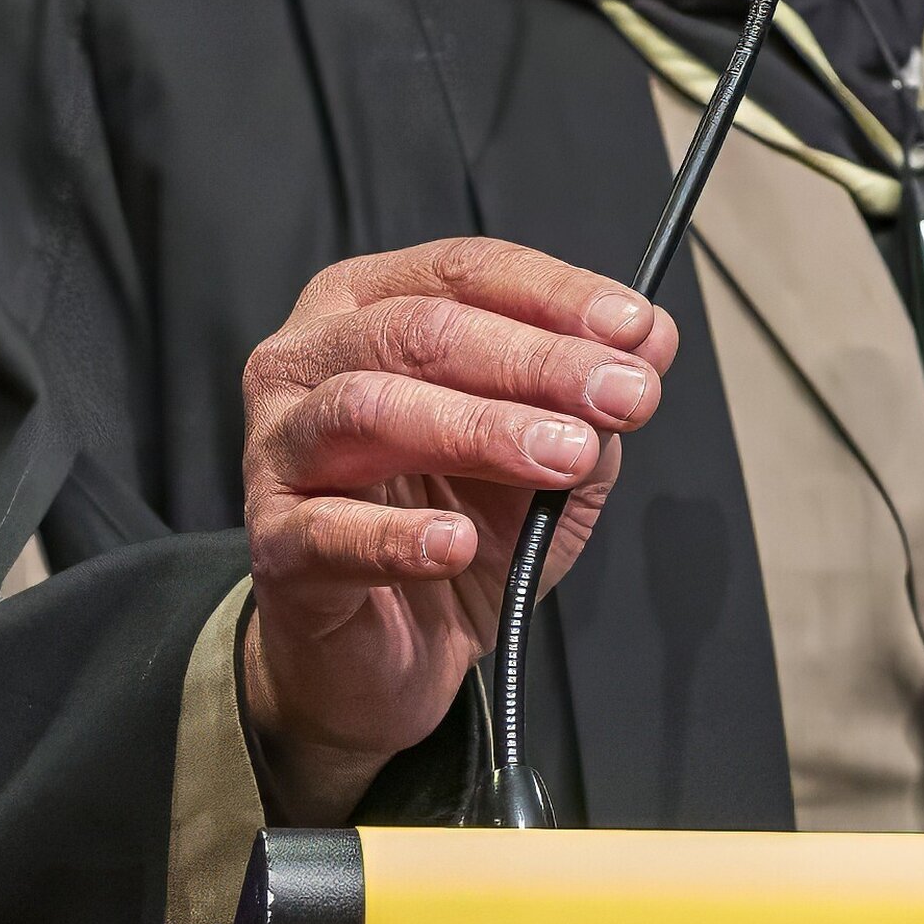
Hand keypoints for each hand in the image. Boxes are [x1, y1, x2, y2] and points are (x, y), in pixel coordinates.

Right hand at [238, 239, 676, 816]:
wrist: (378, 651)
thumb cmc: (445, 528)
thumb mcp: (537, 457)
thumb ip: (583, 400)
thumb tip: (648, 343)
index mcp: (368, 310)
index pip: (462, 273)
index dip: (555, 295)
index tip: (635, 330)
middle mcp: (308, 361)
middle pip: (420, 331)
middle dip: (537, 360)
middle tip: (623, 395)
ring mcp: (280, 449)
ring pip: (371, 408)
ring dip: (483, 428)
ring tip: (566, 456)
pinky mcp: (275, 542)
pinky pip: (331, 530)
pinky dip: (401, 537)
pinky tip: (455, 543)